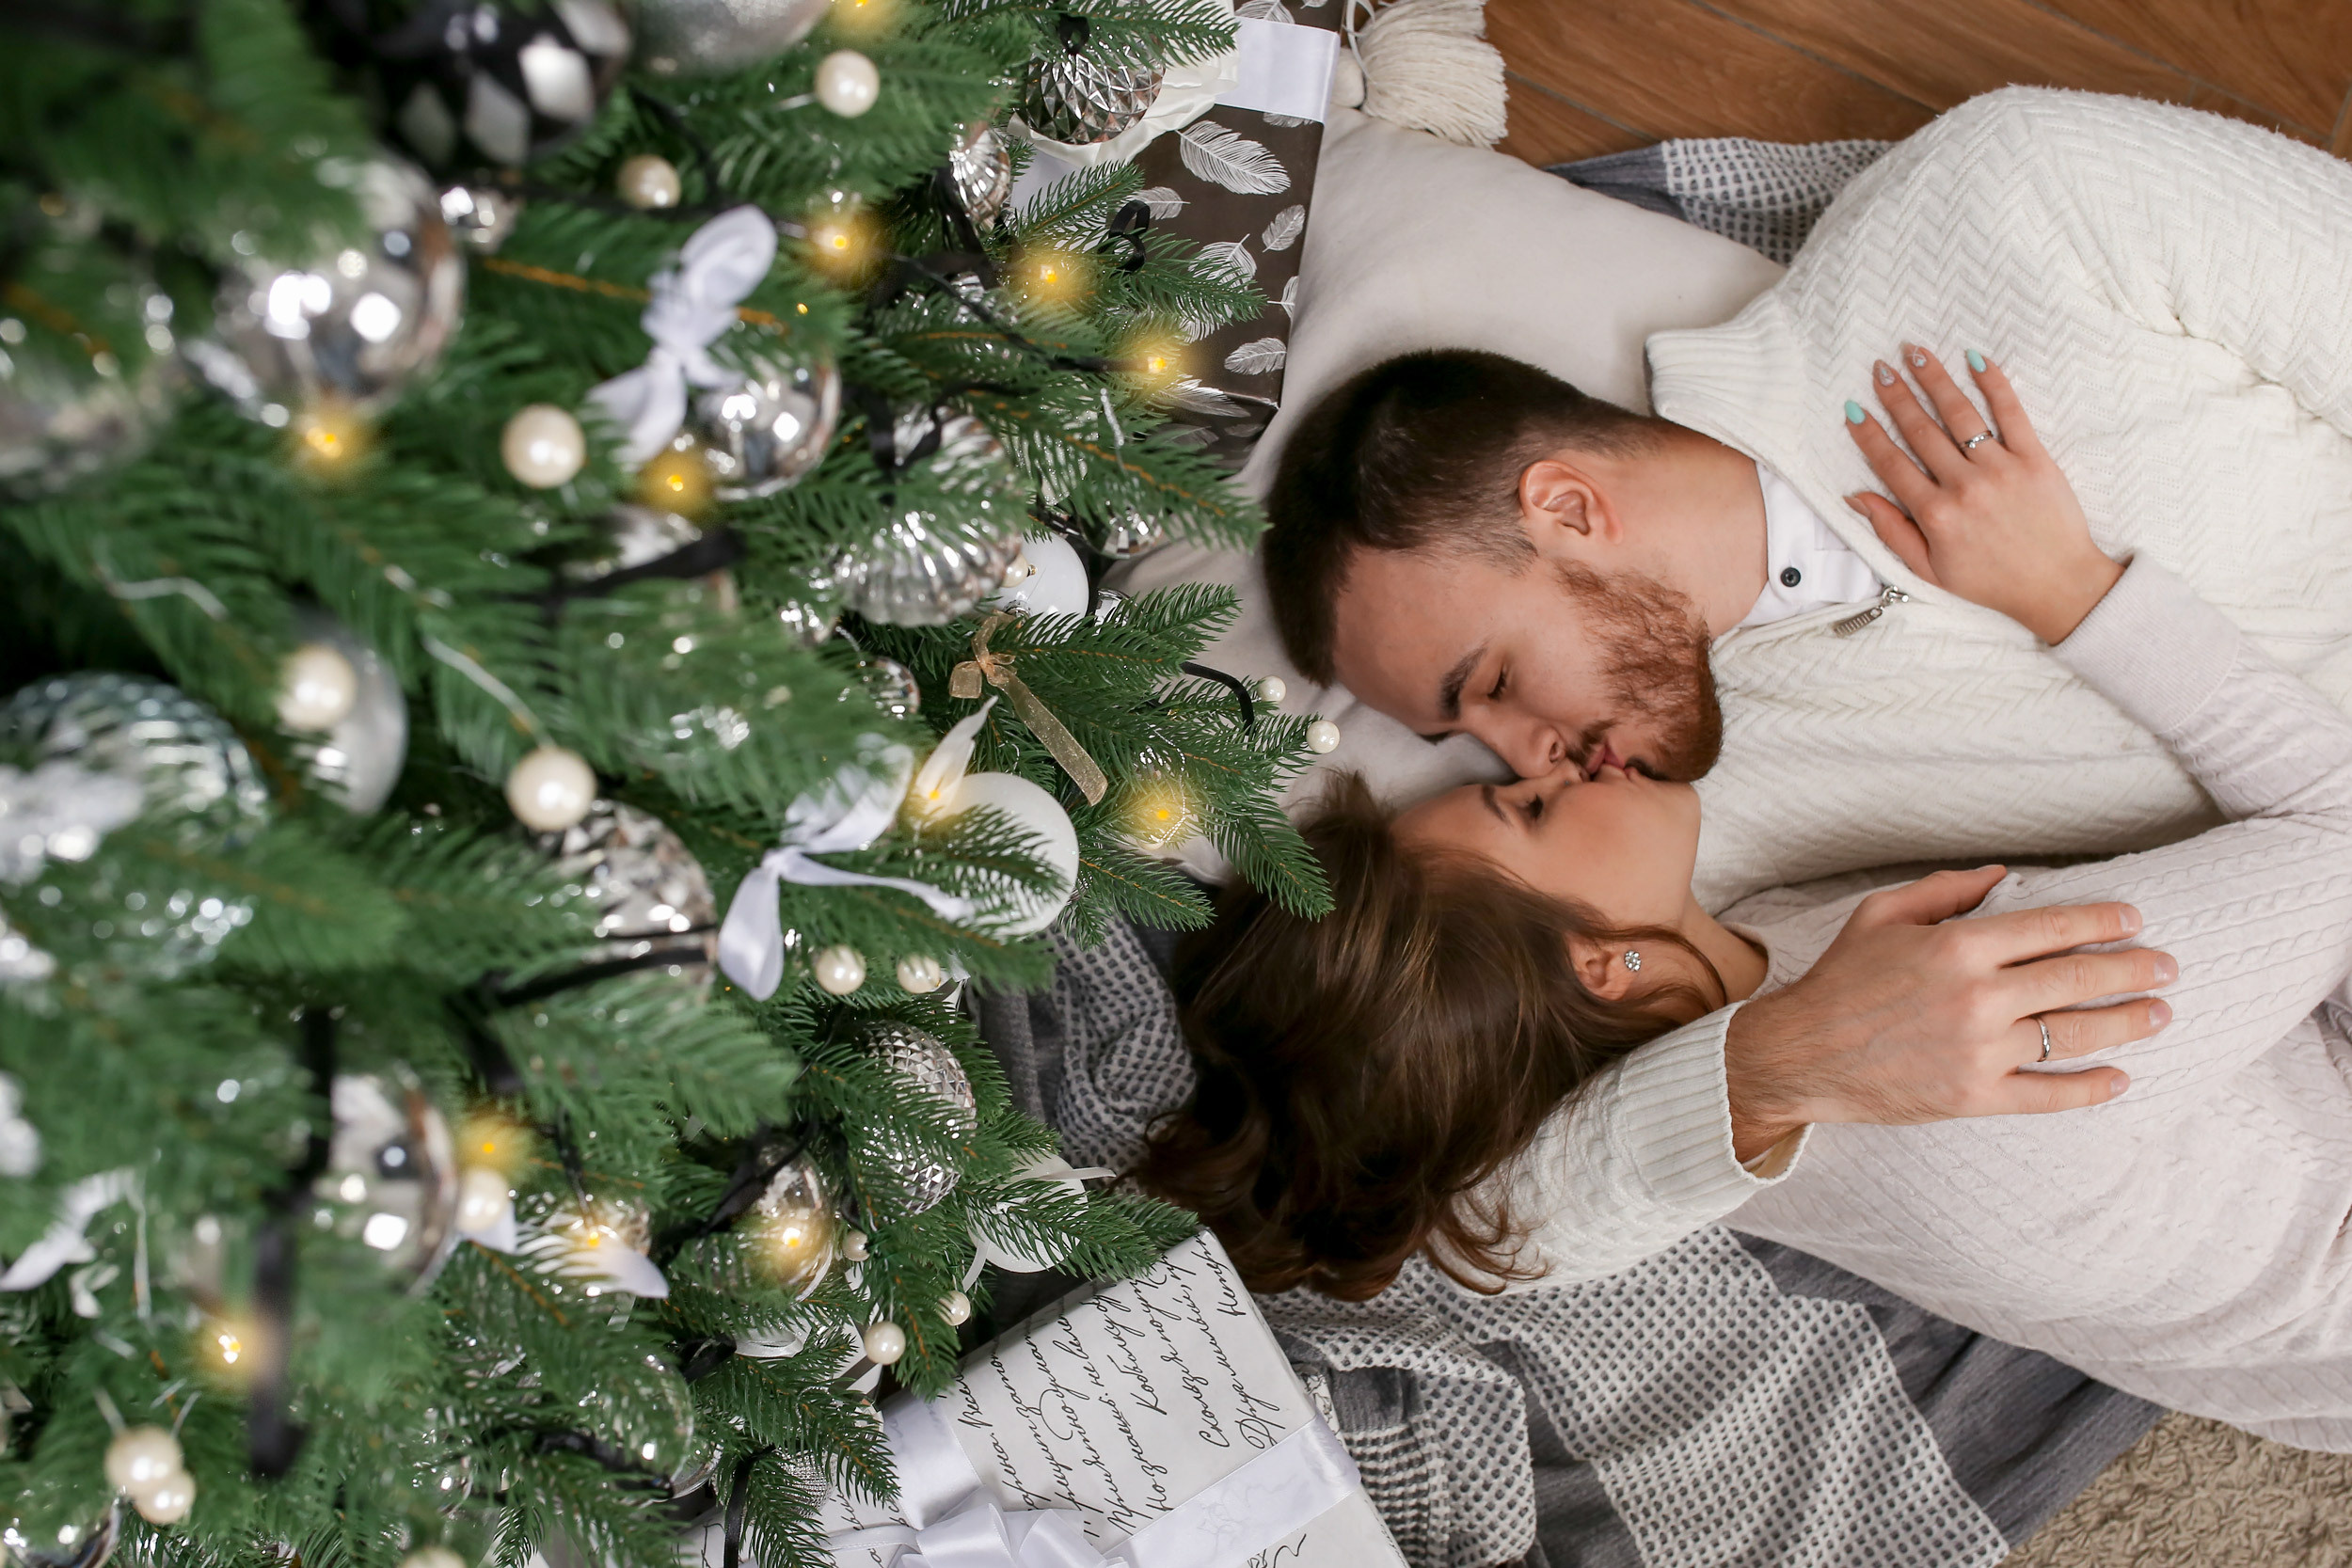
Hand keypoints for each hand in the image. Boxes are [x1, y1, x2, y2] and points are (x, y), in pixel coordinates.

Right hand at [1724, 866, 2173, 1159]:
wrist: (1800, 1055)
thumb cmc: (1839, 980)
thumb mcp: (1880, 915)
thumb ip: (1944, 889)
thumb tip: (2003, 875)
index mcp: (1958, 945)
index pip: (2052, 927)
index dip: (2102, 920)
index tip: (2133, 918)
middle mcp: (1978, 996)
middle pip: (2078, 978)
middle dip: (2133, 968)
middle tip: (2168, 965)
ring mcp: (1980, 1051)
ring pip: (2075, 1033)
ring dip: (2127, 1022)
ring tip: (2159, 1014)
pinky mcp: (1975, 1096)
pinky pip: (2049, 1093)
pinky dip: (2091, 1087)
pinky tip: (2119, 1077)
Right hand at [1842, 345, 2124, 644]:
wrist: (2058, 586)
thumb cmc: (1992, 582)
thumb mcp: (1929, 571)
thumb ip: (1892, 532)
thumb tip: (1857, 498)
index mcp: (1935, 515)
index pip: (1891, 464)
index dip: (1869, 434)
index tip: (1854, 409)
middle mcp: (1964, 487)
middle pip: (1921, 431)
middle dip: (1897, 396)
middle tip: (1881, 368)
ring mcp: (2001, 469)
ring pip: (1960, 415)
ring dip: (1935, 380)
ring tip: (1916, 354)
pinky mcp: (2035, 459)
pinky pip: (2011, 412)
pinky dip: (1993, 383)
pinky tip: (1976, 359)